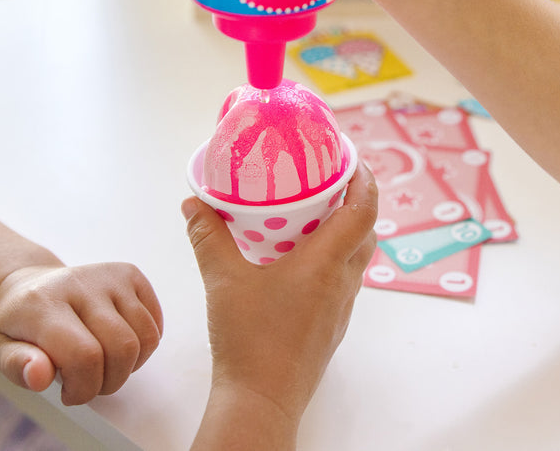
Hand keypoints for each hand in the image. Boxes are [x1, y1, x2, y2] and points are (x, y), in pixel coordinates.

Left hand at [0, 262, 162, 404]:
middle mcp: (80, 282)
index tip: (70, 394)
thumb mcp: (4, 351)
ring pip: (145, 337)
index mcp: (43, 304)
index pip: (85, 356)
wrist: (31, 284)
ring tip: (105, 365)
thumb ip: (18, 366)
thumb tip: (39, 376)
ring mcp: (109, 275)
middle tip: (89, 383)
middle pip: (122, 347)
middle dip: (110, 381)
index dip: (85, 388)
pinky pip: (154, 323)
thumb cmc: (21, 326)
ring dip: (129, 366)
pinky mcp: (129, 274)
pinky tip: (118, 345)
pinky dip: (143, 347)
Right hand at [183, 162, 376, 447]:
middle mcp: (342, 283)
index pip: (364, 210)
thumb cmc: (248, 340)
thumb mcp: (222, 280)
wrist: (261, 401)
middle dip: (356, 200)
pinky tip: (301, 259)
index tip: (352, 158)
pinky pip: (343, 279)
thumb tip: (193, 204)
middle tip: (329, 180)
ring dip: (346, 230)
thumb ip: (207, 237)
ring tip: (314, 214)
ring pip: (357, 257)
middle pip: (367, 231)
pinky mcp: (331, 325)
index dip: (365, 179)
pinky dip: (334, 257)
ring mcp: (341, 307)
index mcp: (325, 264)